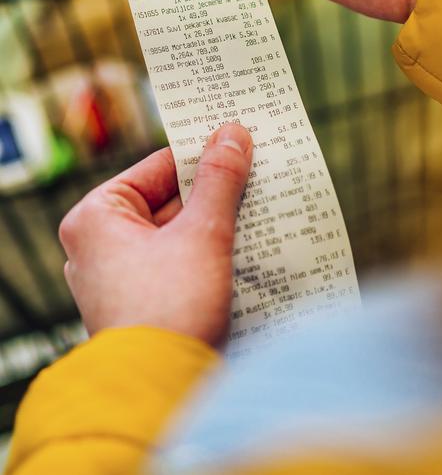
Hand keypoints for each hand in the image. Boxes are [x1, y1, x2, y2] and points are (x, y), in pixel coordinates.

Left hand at [59, 123, 251, 346]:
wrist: (162, 393)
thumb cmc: (169, 308)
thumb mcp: (202, 232)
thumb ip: (219, 180)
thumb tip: (232, 134)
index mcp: (96, 217)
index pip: (159, 167)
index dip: (203, 154)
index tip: (239, 142)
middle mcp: (99, 245)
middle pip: (169, 200)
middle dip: (215, 192)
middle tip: (257, 174)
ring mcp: (119, 277)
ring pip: (177, 232)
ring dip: (217, 223)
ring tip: (260, 208)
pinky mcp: (142, 303)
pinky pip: (179, 261)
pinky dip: (208, 253)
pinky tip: (247, 245)